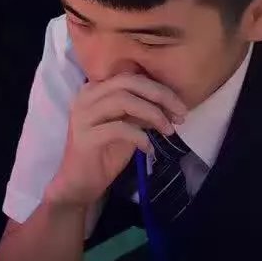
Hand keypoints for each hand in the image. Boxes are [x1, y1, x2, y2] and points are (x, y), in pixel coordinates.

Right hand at [46, 73, 186, 208]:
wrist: (80, 182)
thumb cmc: (105, 152)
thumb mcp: (127, 126)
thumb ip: (141, 112)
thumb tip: (169, 105)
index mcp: (94, 91)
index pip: (130, 78)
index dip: (159, 88)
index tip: (180, 107)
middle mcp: (85, 97)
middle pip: (127, 83)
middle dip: (159, 95)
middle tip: (181, 114)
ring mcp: (83, 116)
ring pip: (122, 101)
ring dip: (152, 114)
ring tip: (168, 131)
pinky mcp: (85, 137)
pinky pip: (118, 128)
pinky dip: (139, 136)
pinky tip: (148, 148)